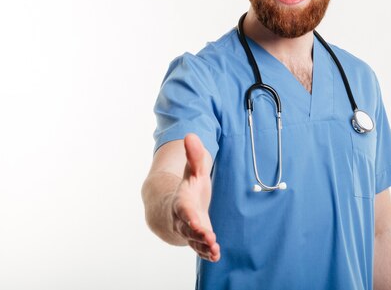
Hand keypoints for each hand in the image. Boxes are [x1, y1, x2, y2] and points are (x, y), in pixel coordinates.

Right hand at [171, 134, 219, 261]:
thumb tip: (190, 134)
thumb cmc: (189, 189)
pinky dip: (206, 253)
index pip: (185, 210)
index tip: (197, 221)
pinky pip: (199, 248)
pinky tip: (215, 256)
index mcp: (182, 202)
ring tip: (214, 250)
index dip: (190, 216)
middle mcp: (183, 219)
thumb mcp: (193, 171)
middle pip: (189, 228)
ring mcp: (189, 232)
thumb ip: (194, 156)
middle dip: (198, 234)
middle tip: (209, 238)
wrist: (175, 208)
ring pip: (194, 241)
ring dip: (204, 246)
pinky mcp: (196, 240)